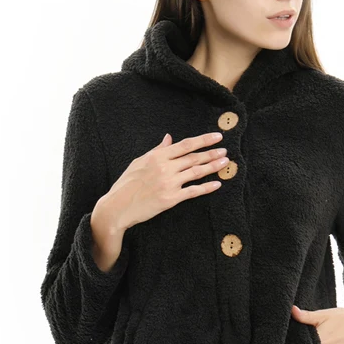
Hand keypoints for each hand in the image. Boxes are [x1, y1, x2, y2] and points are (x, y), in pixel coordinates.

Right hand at [95, 131, 229, 233]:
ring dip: (213, 166)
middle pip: (194, 157)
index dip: (203, 140)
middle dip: (212, 153)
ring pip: (197, 172)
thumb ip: (157, 150)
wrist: (117, 207)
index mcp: (157, 156)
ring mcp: (169, 183)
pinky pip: (193, 191)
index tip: (216, 137)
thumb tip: (169, 138)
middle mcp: (165, 168)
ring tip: (225, 162)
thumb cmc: (126, 184)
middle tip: (225, 150)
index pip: (185, 145)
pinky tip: (217, 184)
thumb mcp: (139, 162)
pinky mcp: (171, 199)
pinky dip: (207, 187)